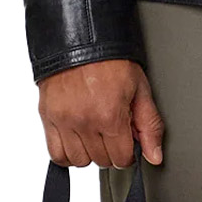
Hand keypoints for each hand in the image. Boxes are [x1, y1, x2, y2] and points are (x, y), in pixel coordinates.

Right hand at [38, 59, 163, 169]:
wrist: (81, 39)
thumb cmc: (111, 60)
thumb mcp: (140, 89)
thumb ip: (149, 125)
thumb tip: (154, 155)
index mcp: (110, 115)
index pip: (121, 159)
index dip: (128, 153)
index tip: (126, 141)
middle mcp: (84, 121)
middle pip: (100, 161)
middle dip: (110, 151)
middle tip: (111, 131)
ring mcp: (63, 121)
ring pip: (78, 161)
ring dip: (89, 153)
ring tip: (94, 134)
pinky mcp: (47, 117)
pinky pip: (55, 154)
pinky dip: (66, 153)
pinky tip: (77, 140)